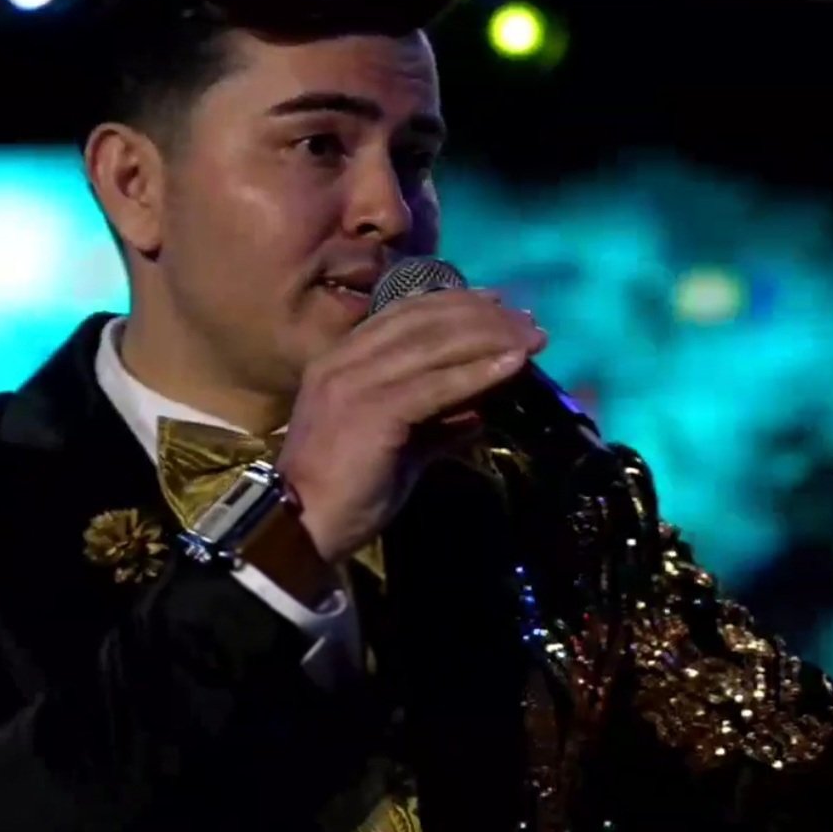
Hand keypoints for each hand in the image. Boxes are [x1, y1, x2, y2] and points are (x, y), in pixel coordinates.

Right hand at [278, 289, 545, 564]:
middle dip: (483, 315)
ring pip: (434, 343)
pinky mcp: (374, 408)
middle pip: (425, 320)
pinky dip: (479, 370)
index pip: (405, 315)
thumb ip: (434, 427)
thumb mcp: (398, 451)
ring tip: (532, 336)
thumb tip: (477, 415)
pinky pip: (437, 383)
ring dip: (490, 336)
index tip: (498, 303)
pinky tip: (514, 364)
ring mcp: (356, 381)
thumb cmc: (345, 494)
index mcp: (342, 361)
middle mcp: (346, 359)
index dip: (456, 303)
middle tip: (527, 319)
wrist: (300, 527)